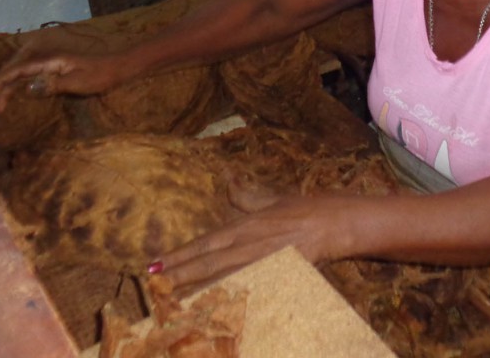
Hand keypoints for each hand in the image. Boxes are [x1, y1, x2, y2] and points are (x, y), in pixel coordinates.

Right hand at [0, 47, 124, 114]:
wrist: (119, 68)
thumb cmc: (101, 75)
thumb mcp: (78, 83)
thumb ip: (52, 85)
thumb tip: (25, 88)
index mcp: (50, 60)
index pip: (18, 70)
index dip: (1, 82)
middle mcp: (47, 59)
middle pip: (16, 71)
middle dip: (1, 87)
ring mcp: (51, 64)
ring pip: (22, 73)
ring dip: (8, 86)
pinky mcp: (55, 70)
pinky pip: (31, 75)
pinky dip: (19, 84)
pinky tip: (15, 93)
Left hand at [151, 181, 346, 294]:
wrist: (336, 222)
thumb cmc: (305, 210)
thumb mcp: (273, 199)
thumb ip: (247, 196)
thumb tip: (229, 180)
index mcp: (246, 224)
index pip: (205, 242)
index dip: (179, 254)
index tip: (154, 265)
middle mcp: (251, 242)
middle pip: (209, 262)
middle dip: (180, 274)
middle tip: (153, 285)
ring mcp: (264, 259)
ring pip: (225, 278)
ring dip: (198, 289)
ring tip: (172, 300)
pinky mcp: (279, 273)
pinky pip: (250, 288)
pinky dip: (231, 298)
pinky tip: (215, 308)